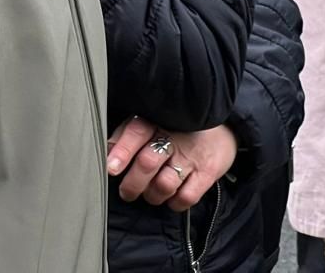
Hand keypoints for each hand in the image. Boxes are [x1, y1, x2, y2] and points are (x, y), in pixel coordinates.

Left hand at [106, 117, 237, 211]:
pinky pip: (186, 197)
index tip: (111, 169)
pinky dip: (173, 203)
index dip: (122, 151)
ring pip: (164, 184)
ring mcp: (191, 156)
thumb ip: (125, 135)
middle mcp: (174, 137)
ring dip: (151, 195)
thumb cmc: (175, 126)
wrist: (221, 128)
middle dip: (132, 183)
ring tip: (149, 193)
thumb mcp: (150, 122)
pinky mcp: (207, 173)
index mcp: (156, 120)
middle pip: (147, 163)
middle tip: (126, 192)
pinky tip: (170, 197)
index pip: (136, 133)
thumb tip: (104, 151)